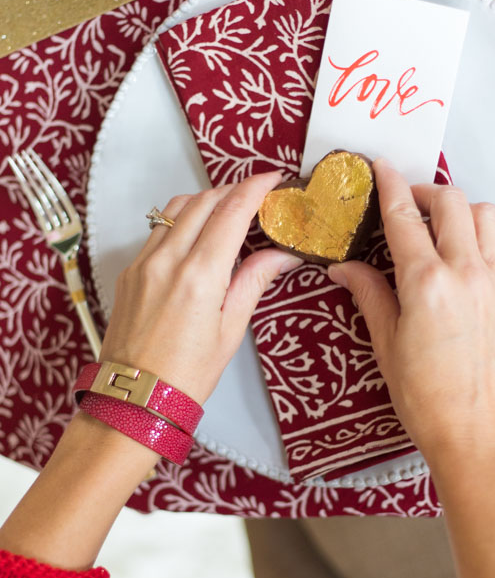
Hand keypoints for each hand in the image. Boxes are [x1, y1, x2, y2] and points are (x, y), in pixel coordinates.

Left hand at [101, 172, 301, 404]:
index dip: (255, 188)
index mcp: (199, 276)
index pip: (231, 212)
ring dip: (205, 200)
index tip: (273, 178)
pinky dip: (181, 221)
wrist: (134, 399)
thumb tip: (282, 254)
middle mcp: (167, 261)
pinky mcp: (129, 271)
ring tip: (227, 211)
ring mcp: (143, 263)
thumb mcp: (231, 329)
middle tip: (256, 195)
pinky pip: (157, 230)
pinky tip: (197, 237)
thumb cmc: (186, 375)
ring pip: (175, 209)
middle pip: (203, 201)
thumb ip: (254, 281)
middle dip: (233, 190)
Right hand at [327, 160, 494, 468]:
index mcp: (426, 284)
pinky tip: (475, 255)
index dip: (389, 184)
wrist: (474, 436)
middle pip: (450, 201)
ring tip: (443, 228)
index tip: (380, 166)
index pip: (403, 217)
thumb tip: (343, 266)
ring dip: (461, 211)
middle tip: (407, 204)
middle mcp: (467, 273)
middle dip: (425, 192)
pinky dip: (493, 237)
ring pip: (487, 215)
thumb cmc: (424, 398)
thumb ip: (368, 294)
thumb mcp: (386, 345)